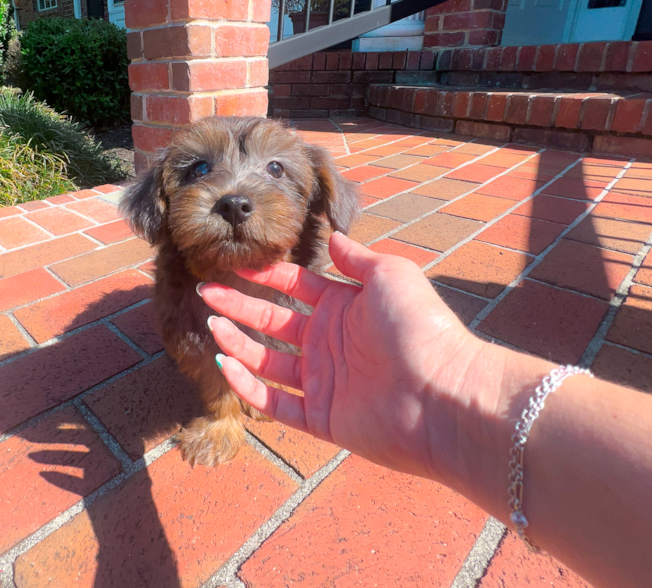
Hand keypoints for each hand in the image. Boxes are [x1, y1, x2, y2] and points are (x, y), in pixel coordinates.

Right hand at [198, 232, 496, 481]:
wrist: (444, 395)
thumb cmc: (421, 328)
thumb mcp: (391, 275)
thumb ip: (357, 257)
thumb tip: (335, 235)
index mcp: (346, 307)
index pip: (295, 286)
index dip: (266, 275)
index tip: (236, 264)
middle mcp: (331, 342)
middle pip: (274, 321)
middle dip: (240, 306)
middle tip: (207, 292)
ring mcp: (324, 381)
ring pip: (268, 361)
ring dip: (238, 343)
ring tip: (211, 325)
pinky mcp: (321, 417)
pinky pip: (274, 402)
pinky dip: (248, 386)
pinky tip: (226, 364)